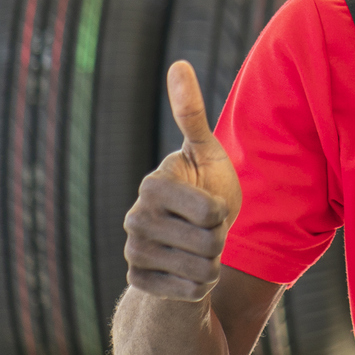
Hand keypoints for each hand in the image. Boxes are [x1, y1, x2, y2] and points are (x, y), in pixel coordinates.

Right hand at [123, 62, 243, 300]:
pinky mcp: (137, 280)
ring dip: (212, 262)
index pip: (210, 213)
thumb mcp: (205, 150)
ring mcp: (133, 250)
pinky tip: (189, 271)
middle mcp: (134, 218)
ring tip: (200, 247)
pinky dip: (200, 286)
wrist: (193, 237)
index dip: (222, 213)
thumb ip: (191, 112)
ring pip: (201, 270)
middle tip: (206, 228)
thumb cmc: (205, 185)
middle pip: (208, 243)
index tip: (210, 203)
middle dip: (219, 238)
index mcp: (152, 185)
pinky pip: (189, 291)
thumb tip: (179, 62)